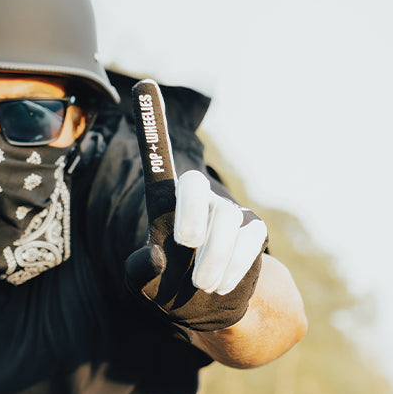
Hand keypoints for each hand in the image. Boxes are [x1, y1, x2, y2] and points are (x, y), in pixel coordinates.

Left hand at [125, 80, 267, 331]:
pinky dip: (234, 266)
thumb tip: (158, 254)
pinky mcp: (251, 229)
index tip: (144, 84)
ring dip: (213, 258)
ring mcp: (226, 211)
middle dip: (191, 214)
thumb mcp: (144, 285)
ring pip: (225, 221)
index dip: (152, 123)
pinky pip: (249, 239)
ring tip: (202, 284)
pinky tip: (220, 284)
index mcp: (164, 204)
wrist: (205, 308)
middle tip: (184, 245)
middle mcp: (196, 199)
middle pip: (195, 186)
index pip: (157, 160)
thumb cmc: (167, 288)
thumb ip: (141, 271)